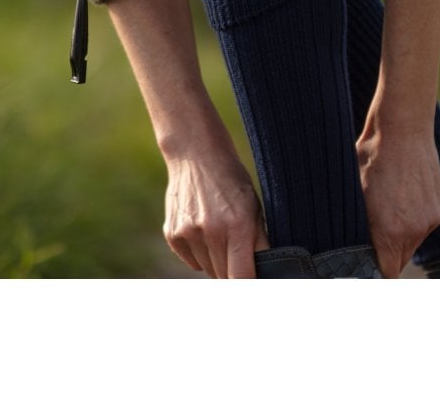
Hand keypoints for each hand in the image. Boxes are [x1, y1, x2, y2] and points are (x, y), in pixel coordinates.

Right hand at [163, 140, 269, 277]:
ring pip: (207, 270)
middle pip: (224, 277)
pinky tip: (202, 229)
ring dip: (215, 262)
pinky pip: (191, 261)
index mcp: (237, 225)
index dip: (248, 286)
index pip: (242, 278)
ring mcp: (188, 233)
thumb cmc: (232, 181)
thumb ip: (260, 242)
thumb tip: (267, 273)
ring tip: (219, 233)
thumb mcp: (254, 206)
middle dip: (233, 270)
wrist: (196, 155)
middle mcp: (211, 231)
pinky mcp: (172, 234)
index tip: (252, 285)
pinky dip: (199, 254)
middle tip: (236, 249)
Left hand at [357, 123, 439, 277]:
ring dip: (401, 235)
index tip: (365, 265)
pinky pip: (426, 224)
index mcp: (390, 231)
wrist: (403, 127)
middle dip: (386, 253)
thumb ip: (360, 225)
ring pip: (413, 242)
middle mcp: (415, 229)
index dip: (373, 270)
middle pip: (399, 260)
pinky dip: (416, 218)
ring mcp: (431, 218)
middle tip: (372, 234)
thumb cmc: (371, 155)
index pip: (385, 272)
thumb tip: (356, 245)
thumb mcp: (355, 191)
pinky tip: (404, 195)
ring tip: (388, 206)